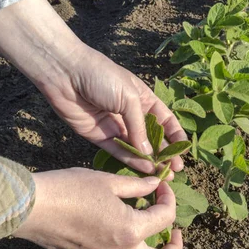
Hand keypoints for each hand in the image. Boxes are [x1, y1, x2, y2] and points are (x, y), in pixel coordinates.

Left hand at [0, 0, 187, 173]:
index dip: (175, 135)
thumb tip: (150, 152)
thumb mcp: (129, 97)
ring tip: (162, 175)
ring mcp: (114, 126)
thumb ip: (140, 126)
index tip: (184, 150)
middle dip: (164, 153)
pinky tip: (144, 168)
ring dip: (149, 161)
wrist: (65, 73)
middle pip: (151, 137)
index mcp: (142, 98)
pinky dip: (131, 160)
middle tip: (175, 169)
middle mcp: (130, 113)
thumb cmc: (101, 76)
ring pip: (135, 148)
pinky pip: (118, 151)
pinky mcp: (98, 136)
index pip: (164, 120)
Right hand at [13, 168, 182, 248]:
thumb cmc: (69, 189)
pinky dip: (125, 244)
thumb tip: (155, 184)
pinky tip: (115, 222)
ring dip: (148, 245)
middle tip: (173, 230)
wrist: (29, 208)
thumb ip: (137, 186)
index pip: (165, 219)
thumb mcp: (107, 181)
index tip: (160, 186)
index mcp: (130, 232)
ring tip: (142, 219)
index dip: (169, 199)